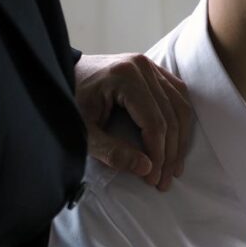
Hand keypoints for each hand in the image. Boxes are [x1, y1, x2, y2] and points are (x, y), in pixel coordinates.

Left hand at [74, 53, 192, 190]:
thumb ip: (111, 151)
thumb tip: (146, 169)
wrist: (63, 75)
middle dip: (170, 154)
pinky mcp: (155, 70)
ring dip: (181, 141)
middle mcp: (142, 67)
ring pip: (181, 108)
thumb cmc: (70, 103)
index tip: (153, 179)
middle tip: (164, 180)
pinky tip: (178, 142)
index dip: (158, 154)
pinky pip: (179, 97)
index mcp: (124, 77)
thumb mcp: (84, 132)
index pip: (154, 122)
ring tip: (174, 167)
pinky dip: (182, 121)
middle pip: (171, 117)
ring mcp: (150, 66)